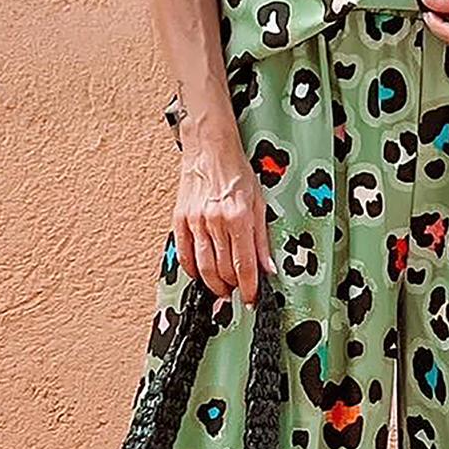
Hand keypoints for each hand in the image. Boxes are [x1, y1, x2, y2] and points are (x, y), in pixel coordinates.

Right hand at [172, 125, 277, 307]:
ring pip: (203, 267)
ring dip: (213, 284)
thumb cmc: (236, 172)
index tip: (251, 299)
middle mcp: (215, 222)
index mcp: (239, 217)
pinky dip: (193, 270)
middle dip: (232, 288)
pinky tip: (201, 274)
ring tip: (222, 289)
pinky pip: (185, 255)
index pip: (244, 265)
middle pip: (223, 270)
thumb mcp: (260, 204)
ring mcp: (195, 222)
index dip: (249, 288)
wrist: (209, 149)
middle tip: (238, 292)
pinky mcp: (180, 220)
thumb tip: (268, 268)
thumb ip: (262, 240)